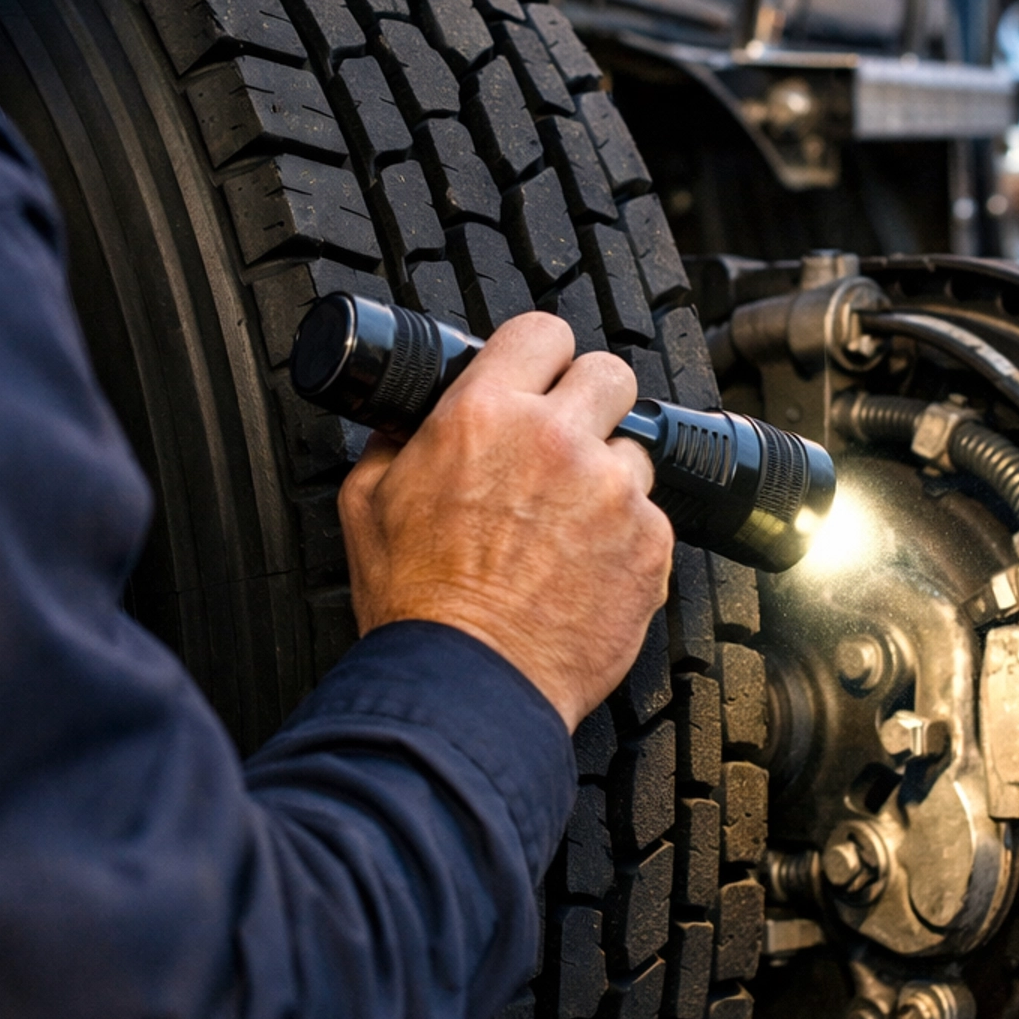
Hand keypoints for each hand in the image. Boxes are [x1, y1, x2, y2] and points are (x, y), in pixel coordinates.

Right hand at [338, 313, 673, 730]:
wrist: (468, 687)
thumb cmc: (417, 607)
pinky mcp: (650, 544)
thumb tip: (404, 424)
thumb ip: (392, 445)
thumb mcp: (366, 504)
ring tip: (566, 527)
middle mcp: (557, 440)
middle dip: (591, 400)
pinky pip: (651, 518)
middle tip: (566, 440)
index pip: (542, 332)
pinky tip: (583, 570)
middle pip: (610, 372)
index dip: (541, 353)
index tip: (540, 374)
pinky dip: (625, 539)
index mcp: (484, 415)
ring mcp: (612, 491)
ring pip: (634, 451)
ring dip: (607, 477)